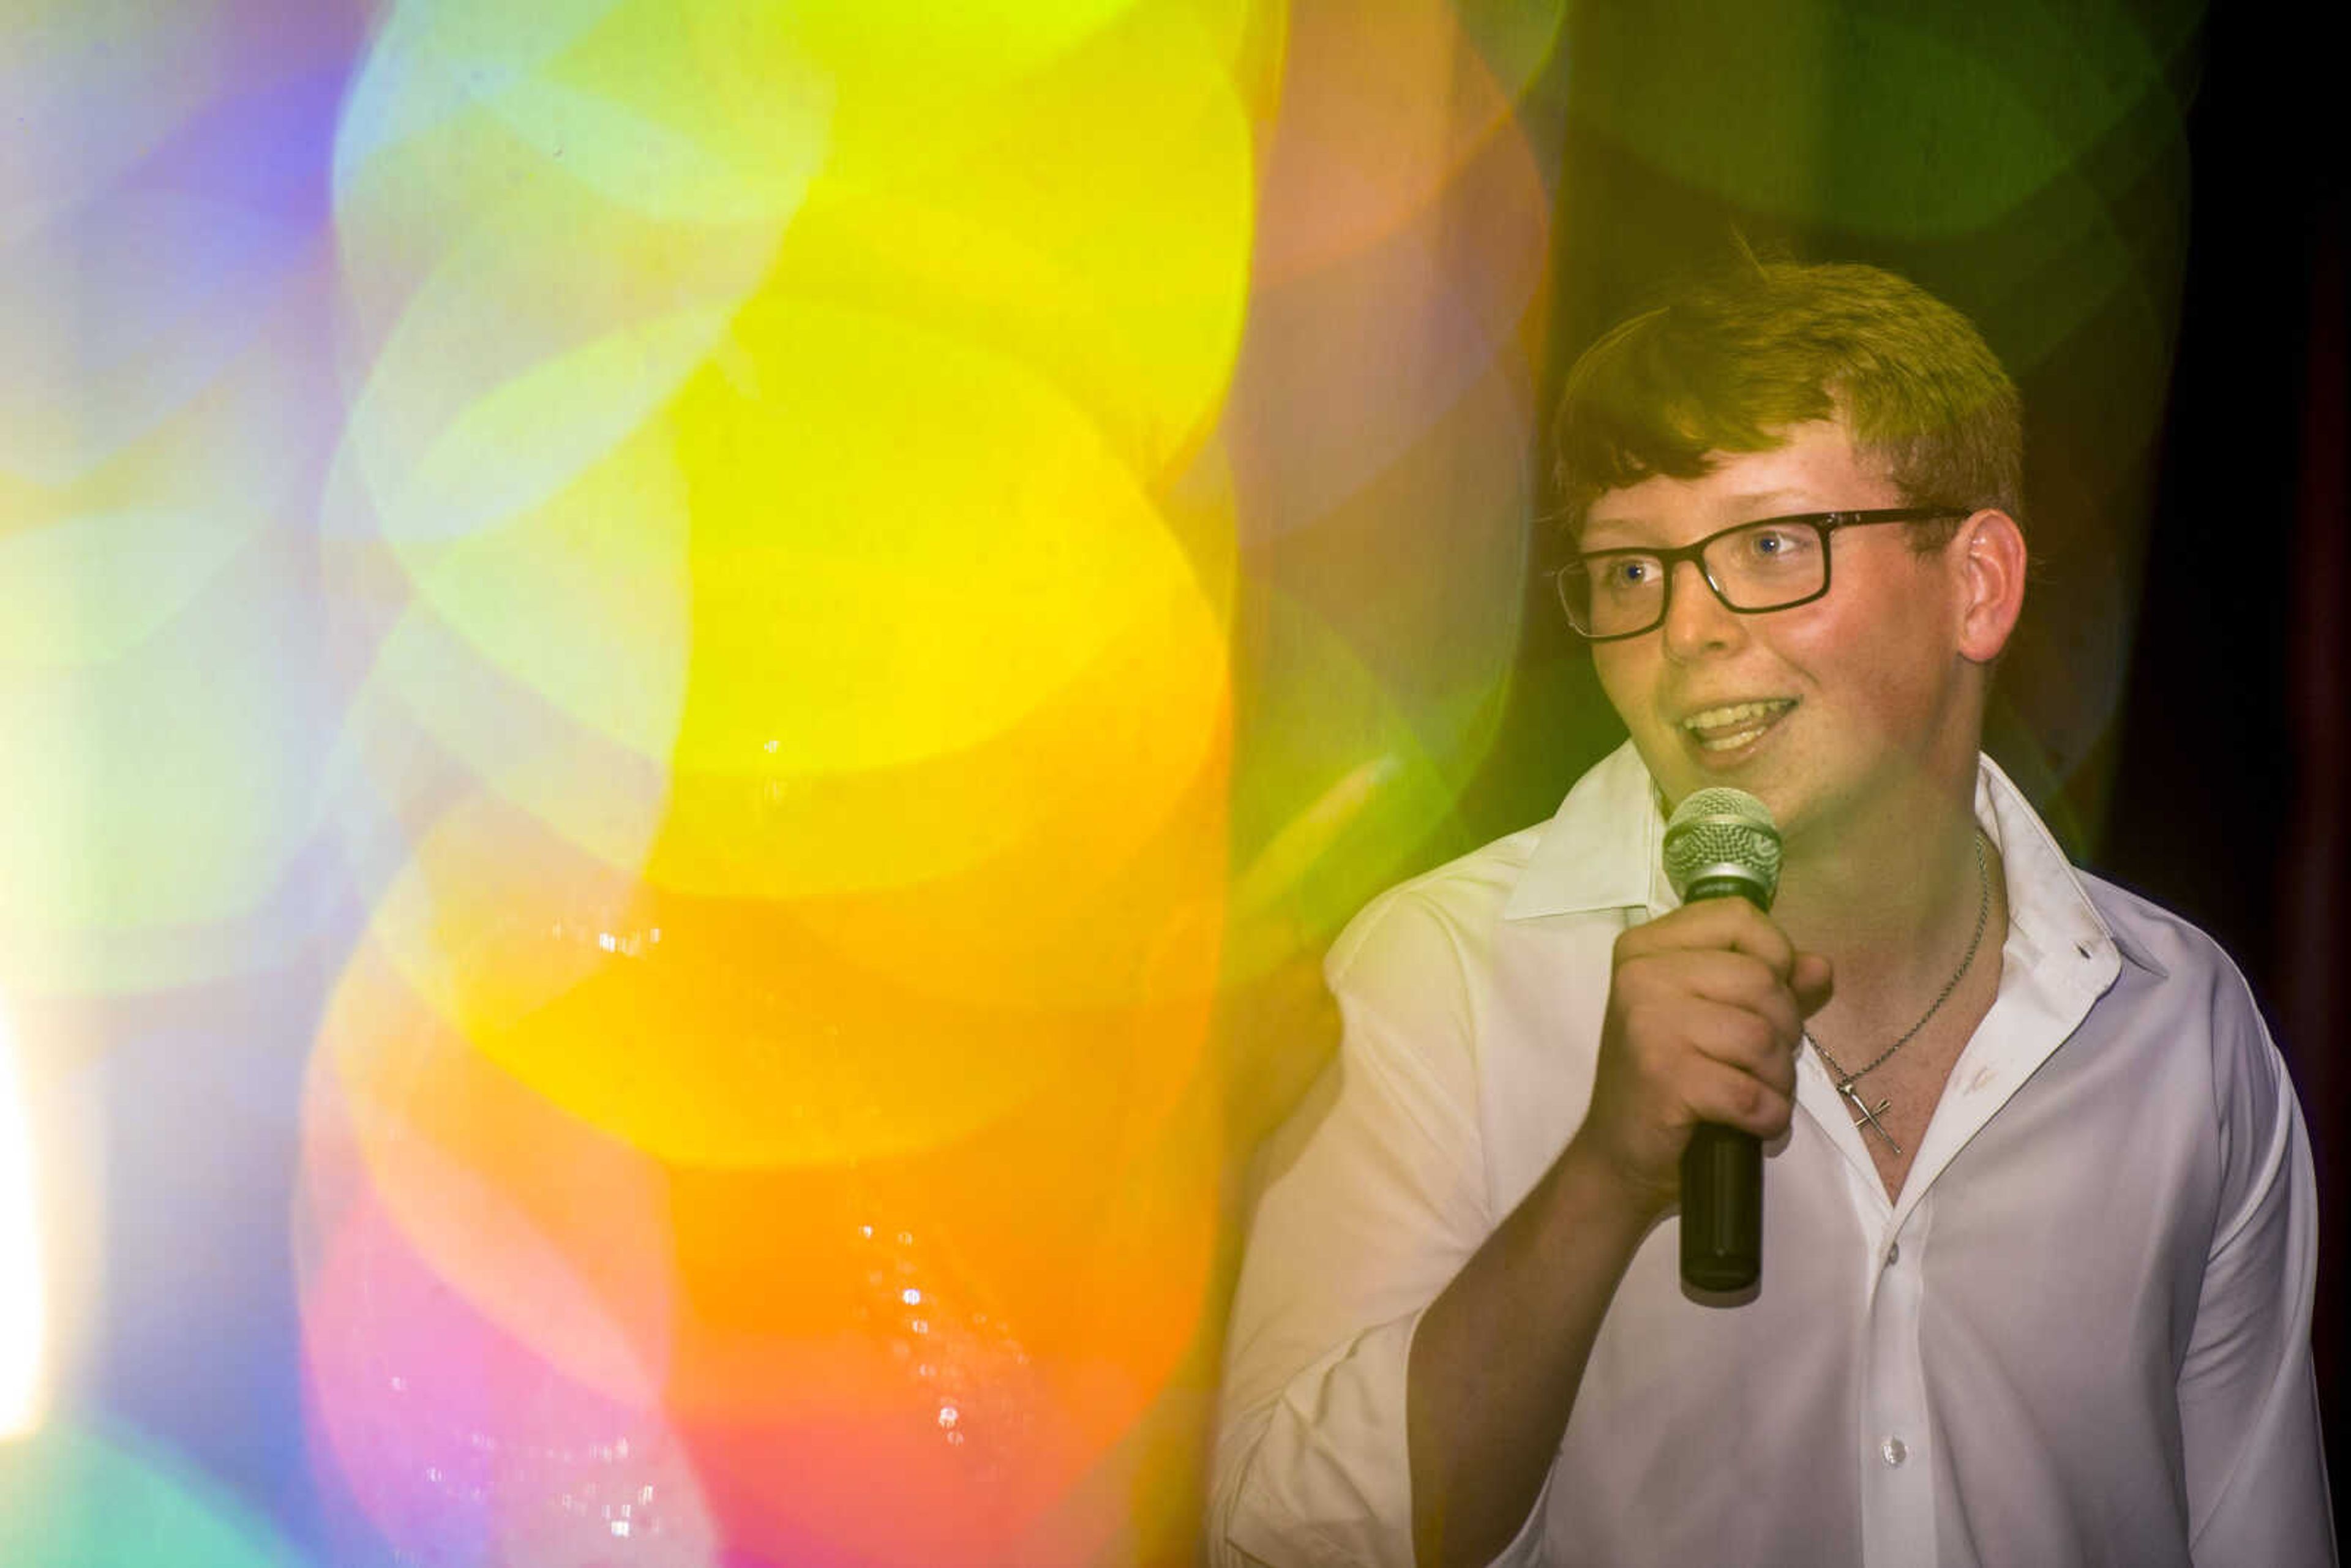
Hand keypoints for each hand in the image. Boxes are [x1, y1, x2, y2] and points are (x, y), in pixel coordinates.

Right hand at [1572, 899, 1833, 1215]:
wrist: (1619, 1155)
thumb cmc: (1670, 1081)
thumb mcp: (1716, 1019)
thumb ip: (1772, 986)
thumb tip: (1819, 968)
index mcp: (1648, 947)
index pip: (1740, 919)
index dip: (1775, 958)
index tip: (1763, 1002)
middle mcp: (1641, 975)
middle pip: (1762, 979)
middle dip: (1784, 1031)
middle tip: (1759, 1065)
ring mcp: (1648, 1024)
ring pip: (1763, 1037)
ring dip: (1778, 1080)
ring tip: (1755, 1096)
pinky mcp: (1663, 1077)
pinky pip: (1753, 1092)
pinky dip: (1769, 1117)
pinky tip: (1752, 1125)